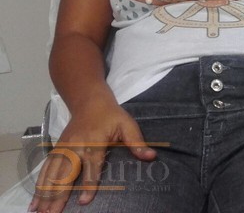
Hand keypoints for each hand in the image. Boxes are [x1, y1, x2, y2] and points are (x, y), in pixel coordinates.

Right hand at [29, 100, 155, 212]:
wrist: (89, 101)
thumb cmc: (111, 115)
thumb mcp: (127, 125)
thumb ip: (137, 142)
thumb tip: (151, 156)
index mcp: (94, 143)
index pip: (92, 167)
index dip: (89, 184)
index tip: (84, 202)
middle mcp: (76, 148)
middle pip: (66, 174)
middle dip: (58, 195)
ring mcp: (63, 149)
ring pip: (52, 174)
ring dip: (45, 194)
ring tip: (39, 212)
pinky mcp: (57, 150)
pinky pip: (46, 169)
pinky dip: (39, 186)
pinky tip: (34, 201)